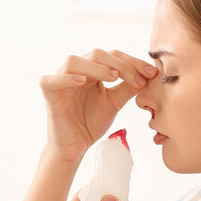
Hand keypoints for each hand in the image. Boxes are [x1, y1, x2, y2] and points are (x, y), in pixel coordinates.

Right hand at [40, 49, 158, 161]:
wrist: (75, 146)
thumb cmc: (91, 122)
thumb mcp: (115, 103)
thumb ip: (128, 88)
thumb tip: (148, 74)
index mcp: (92, 70)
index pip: (113, 56)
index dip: (133, 62)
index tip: (152, 73)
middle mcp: (76, 70)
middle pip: (97, 54)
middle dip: (120, 64)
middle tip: (138, 79)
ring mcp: (60, 79)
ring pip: (74, 61)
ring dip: (96, 67)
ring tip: (113, 77)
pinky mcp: (49, 93)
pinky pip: (51, 79)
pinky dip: (66, 78)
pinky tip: (82, 81)